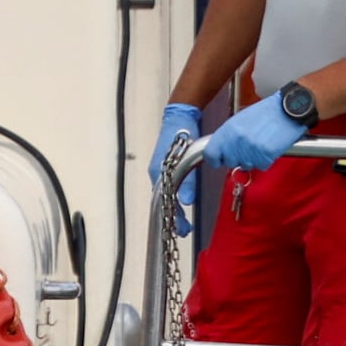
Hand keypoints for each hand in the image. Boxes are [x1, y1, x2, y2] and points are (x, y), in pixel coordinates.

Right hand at [153, 103, 204, 234]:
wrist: (181, 115)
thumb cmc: (181, 132)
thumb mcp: (187, 159)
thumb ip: (188, 181)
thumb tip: (186, 201)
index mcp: (158, 173)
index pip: (163, 200)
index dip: (173, 215)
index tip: (181, 228)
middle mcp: (157, 174)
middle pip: (163, 201)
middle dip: (173, 216)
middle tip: (184, 230)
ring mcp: (161, 170)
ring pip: (166, 195)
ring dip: (174, 209)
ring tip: (183, 221)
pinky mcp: (168, 167)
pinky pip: (169, 187)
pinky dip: (175, 198)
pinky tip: (181, 202)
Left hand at [205, 91, 310, 175]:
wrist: (289, 109)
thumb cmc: (267, 112)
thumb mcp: (240, 119)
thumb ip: (228, 136)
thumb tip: (221, 149)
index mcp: (228, 130)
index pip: (210, 154)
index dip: (215, 159)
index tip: (219, 160)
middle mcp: (237, 141)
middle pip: (230, 162)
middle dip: (238, 158)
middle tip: (248, 147)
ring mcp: (251, 149)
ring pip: (246, 166)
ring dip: (253, 159)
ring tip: (261, 143)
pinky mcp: (265, 155)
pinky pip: (262, 166)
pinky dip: (266, 160)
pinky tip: (270, 147)